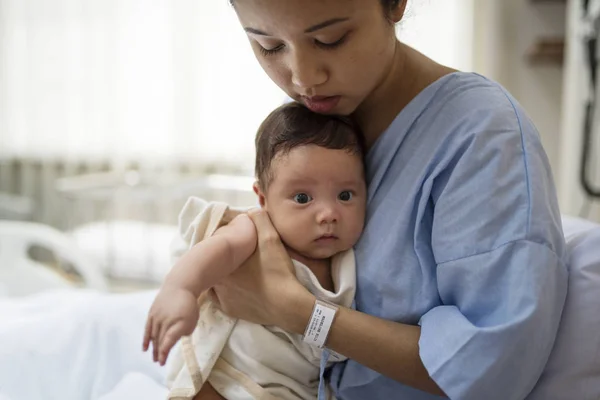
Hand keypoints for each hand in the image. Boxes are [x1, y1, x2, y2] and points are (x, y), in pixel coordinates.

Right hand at [143, 287, 198, 364]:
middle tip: (159, 362)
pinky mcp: (152, 313)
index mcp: (176, 323)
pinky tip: (145, 348)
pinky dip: (146, 339)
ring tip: (154, 358)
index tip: (162, 362)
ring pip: (153, 335)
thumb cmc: (188, 305)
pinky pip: (147, 328)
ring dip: (153, 348)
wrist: (180, 286)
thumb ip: (183, 332)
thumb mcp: (192, 320)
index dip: (164, 352)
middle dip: (159, 352)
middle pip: (160, 340)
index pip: (167, 341)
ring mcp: (157, 317)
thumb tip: (172, 341)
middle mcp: (164, 321)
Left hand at [211, 209, 313, 331]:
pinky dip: (230, 290)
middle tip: (242, 255)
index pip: (216, 247)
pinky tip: (241, 286)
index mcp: (221, 262)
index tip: (239, 242)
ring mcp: (221, 298)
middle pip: (216, 263)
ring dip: (225, 274)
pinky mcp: (229, 310)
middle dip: (225, 258)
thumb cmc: (278, 272)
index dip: (227, 242)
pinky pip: (223, 297)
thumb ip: (258, 219)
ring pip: (217, 279)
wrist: (289, 306)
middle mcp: (216, 281)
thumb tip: (249, 212)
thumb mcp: (271, 238)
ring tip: (242, 270)